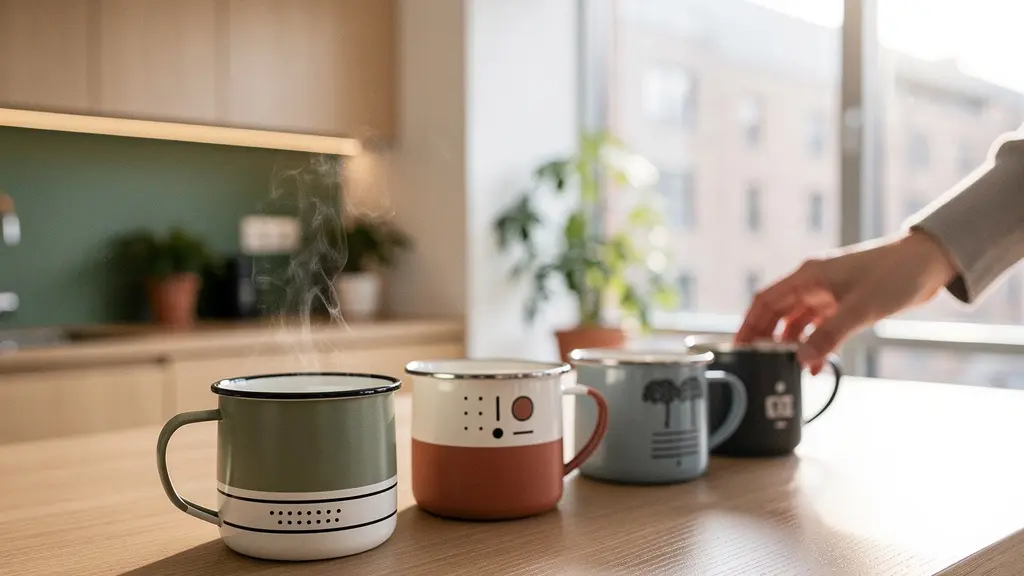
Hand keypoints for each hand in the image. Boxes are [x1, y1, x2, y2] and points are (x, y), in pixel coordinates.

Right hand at [734, 230, 957, 372]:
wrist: (930, 262)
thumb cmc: (895, 275)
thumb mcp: (860, 309)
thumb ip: (828, 337)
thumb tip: (802, 361)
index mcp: (808, 276)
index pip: (765, 301)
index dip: (749, 324)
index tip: (739, 347)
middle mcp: (813, 283)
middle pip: (777, 312)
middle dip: (765, 337)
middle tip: (756, 362)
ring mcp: (828, 292)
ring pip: (797, 320)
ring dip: (791, 343)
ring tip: (787, 367)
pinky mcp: (844, 302)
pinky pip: (819, 325)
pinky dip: (814, 343)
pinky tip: (817, 363)